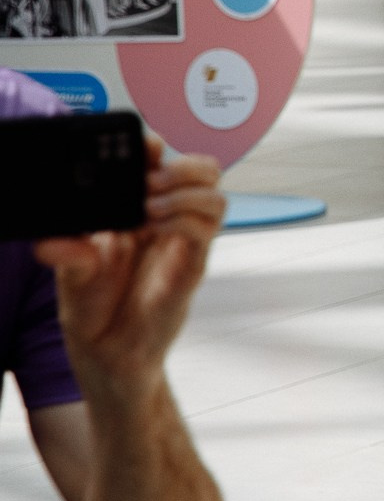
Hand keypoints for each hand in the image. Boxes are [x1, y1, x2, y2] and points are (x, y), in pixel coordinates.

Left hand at [34, 138, 223, 396]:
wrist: (106, 353)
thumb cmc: (94, 307)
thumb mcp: (72, 270)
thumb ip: (67, 251)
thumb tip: (51, 241)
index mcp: (141, 210)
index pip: (165, 161)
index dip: (157, 147)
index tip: (141, 148)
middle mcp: (169, 221)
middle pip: (205, 170)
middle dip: (182, 164)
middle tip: (150, 179)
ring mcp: (184, 243)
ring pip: (215, 194)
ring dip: (186, 190)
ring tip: (151, 206)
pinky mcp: (193, 266)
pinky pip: (206, 229)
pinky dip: (185, 217)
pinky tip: (156, 226)